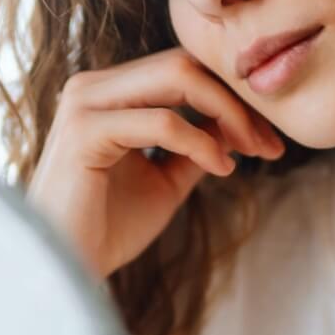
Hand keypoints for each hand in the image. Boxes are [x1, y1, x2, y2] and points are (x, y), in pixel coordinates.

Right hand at [26, 47, 284, 281]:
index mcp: (108, 93)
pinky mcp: (84, 130)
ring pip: (177, 78)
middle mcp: (92, 86)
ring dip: (226, 113)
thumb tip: (237, 123)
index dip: (230, 95)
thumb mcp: (167, 180)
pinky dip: (200, 141)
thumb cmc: (107, 229)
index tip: (268, 137)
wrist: (65, 270)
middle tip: (269, 143)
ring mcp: (84, 103)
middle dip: (236, 100)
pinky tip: (221, 167)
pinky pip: (161, 121)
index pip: (181, 69)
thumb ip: (197, 144)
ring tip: (253, 150)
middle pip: (184, 64)